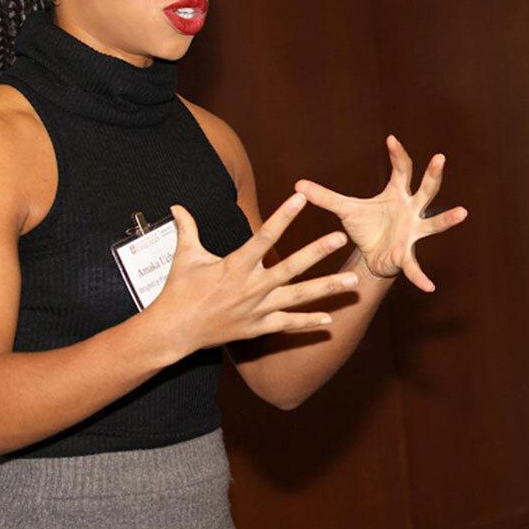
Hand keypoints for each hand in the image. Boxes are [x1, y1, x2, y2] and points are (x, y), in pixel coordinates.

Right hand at [155, 194, 360, 355]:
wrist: (174, 331)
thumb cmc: (178, 291)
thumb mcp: (184, 256)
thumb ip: (187, 228)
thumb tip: (177, 205)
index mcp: (235, 265)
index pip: (265, 235)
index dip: (284, 215)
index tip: (301, 198)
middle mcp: (251, 287)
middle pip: (291, 267)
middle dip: (318, 252)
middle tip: (341, 237)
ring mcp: (257, 309)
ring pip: (299, 297)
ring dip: (327, 289)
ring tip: (353, 281)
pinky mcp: (258, 328)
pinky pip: (288, 324)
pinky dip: (308, 322)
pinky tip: (330, 318)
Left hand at [295, 135, 467, 292]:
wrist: (371, 257)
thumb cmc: (365, 227)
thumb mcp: (345, 210)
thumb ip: (325, 197)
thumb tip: (297, 185)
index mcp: (397, 194)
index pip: (401, 169)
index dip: (397, 155)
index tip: (391, 140)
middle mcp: (410, 210)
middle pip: (425, 189)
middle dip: (432, 175)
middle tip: (440, 158)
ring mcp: (412, 232)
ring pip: (433, 224)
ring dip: (447, 219)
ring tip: (462, 213)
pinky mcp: (407, 254)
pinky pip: (415, 265)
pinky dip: (420, 276)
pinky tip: (428, 286)